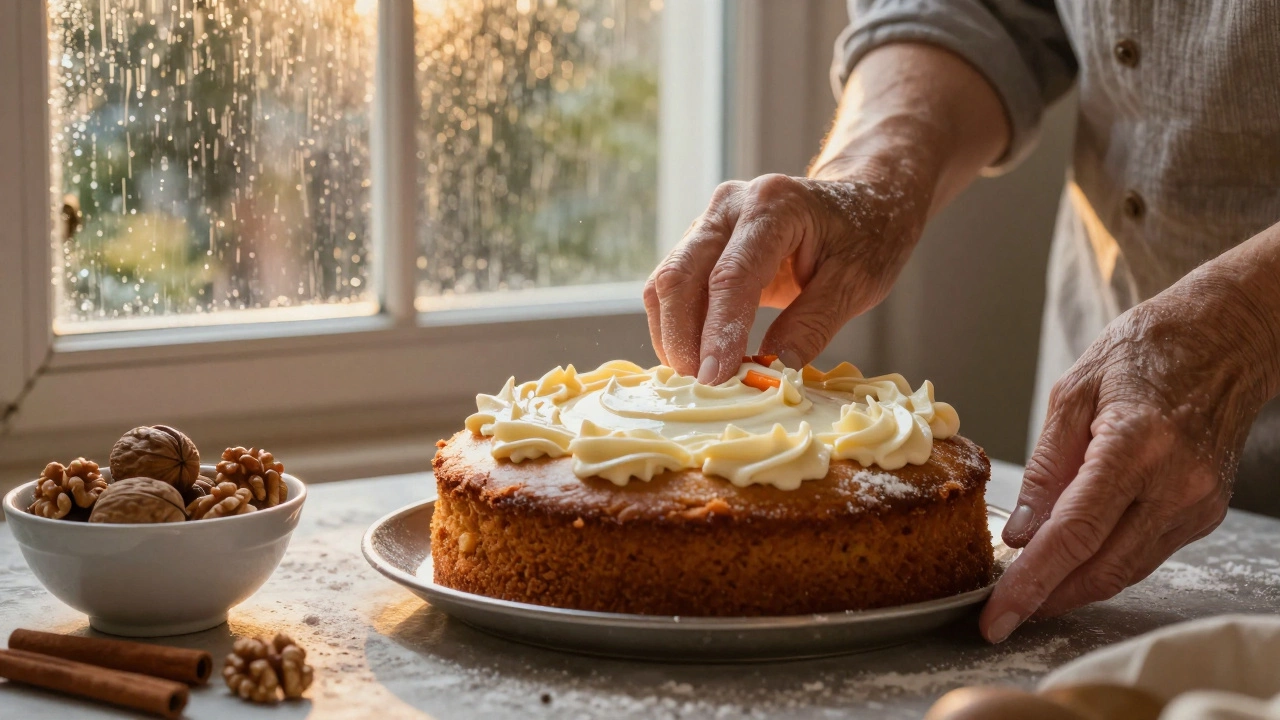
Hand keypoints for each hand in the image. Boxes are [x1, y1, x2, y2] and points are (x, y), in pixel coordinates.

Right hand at [643, 172, 930, 383]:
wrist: (863, 200)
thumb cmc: (866, 237)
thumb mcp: (857, 283)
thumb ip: (813, 324)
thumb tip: (775, 368)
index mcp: (774, 206)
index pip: (730, 276)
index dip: (718, 331)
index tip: (714, 378)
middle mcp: (730, 205)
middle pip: (680, 275)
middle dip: (682, 337)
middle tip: (700, 387)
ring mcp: (710, 220)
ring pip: (667, 281)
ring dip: (674, 334)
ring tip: (698, 377)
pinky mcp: (701, 241)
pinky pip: (675, 285)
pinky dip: (679, 325)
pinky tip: (697, 356)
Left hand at [980, 277, 1277, 642]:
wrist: (1223, 338)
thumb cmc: (1144, 352)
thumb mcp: (1072, 394)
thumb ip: (1046, 470)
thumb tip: (1020, 536)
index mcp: (1134, 448)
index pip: (1074, 536)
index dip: (1031, 584)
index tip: (997, 617)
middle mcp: (1174, 485)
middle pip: (1102, 569)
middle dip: (1047, 600)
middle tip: (1001, 616)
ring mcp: (1197, 502)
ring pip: (1126, 571)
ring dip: (1074, 589)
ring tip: (1028, 593)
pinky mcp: (1204, 511)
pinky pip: (1145, 553)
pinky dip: (1104, 564)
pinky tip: (1072, 561)